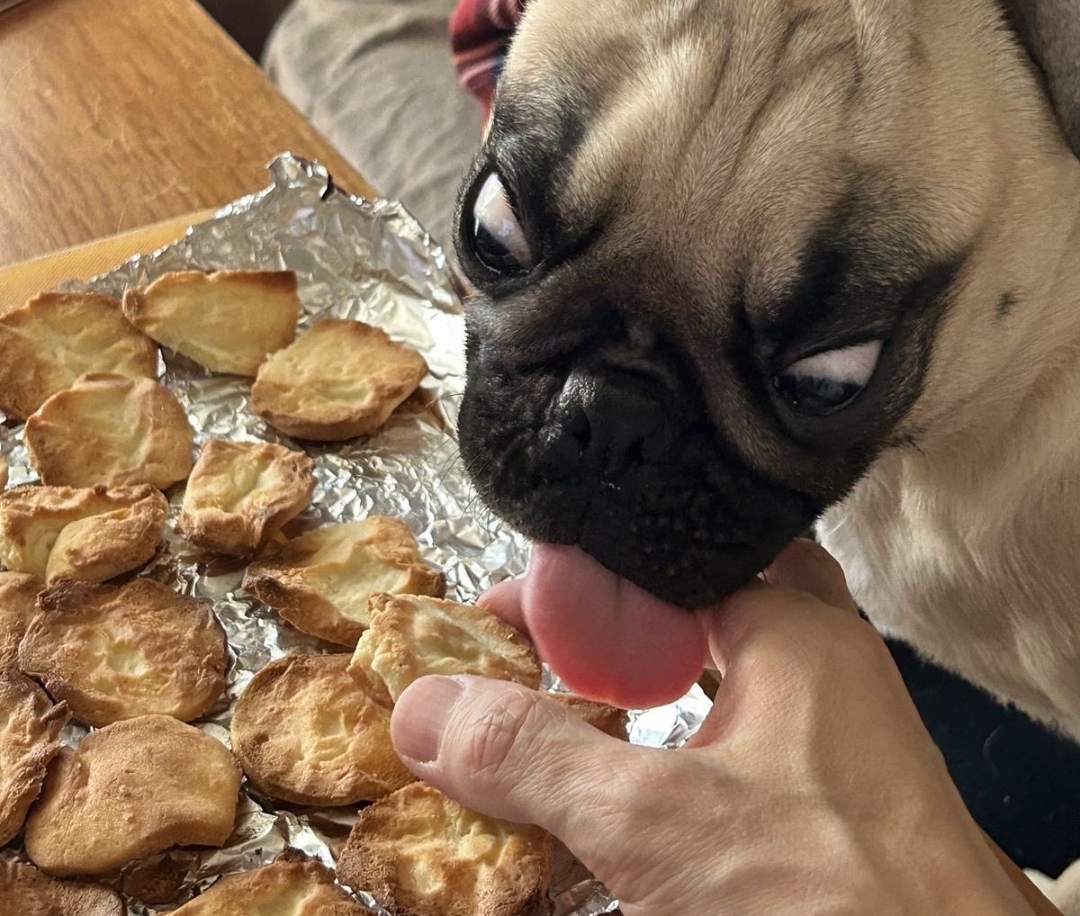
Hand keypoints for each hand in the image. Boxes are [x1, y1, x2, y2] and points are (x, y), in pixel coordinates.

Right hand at [390, 542, 1030, 915]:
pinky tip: (657, 770)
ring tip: (582, 696)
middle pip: (708, 593)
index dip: (573, 577)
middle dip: (624, 611)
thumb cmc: (829, 894)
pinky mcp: (844, 791)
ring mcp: (844, 726)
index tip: (500, 617)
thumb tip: (428, 709)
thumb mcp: (654, 825)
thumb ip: (536, 760)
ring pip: (736, 659)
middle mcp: (828, 659)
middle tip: (545, 643)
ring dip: (659, 671)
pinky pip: (754, 723)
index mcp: (794, 627)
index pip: (662, 554)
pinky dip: (693, 729)